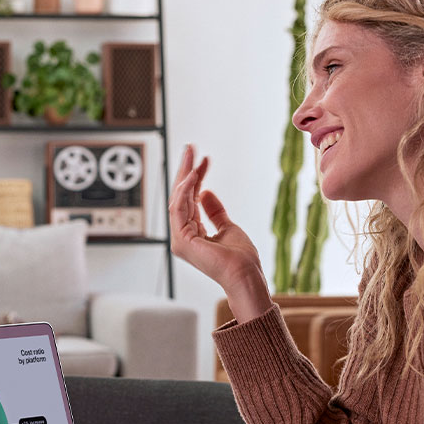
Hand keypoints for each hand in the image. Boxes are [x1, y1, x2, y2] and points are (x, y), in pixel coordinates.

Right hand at [169, 145, 270, 321]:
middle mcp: (183, 236)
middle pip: (180, 197)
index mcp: (192, 234)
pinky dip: (185, 190)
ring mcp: (180, 239)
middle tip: (190, 148)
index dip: (195, 178)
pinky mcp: (182, 240)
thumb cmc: (240, 258)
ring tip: (192, 156)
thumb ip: (215, 211)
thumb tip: (206, 192)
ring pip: (177, 199)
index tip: (203, 160)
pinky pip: (179, 209)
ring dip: (184, 175)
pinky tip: (193, 175)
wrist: (245, 274)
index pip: (190, 200)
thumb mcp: (228, 226)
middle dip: (185, 170)